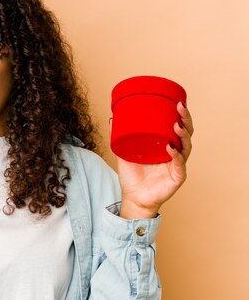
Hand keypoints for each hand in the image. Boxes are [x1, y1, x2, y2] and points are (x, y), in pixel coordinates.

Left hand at [117, 101, 193, 218]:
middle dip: (186, 119)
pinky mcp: (177, 177)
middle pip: (187, 134)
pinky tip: (170, 147)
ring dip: (183, 134)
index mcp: (167, 146)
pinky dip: (175, 155)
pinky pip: (179, 164)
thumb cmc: (133, 176)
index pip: (179, 127)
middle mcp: (176, 154)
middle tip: (179, 107)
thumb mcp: (124, 152)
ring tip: (176, 124)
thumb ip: (118, 136)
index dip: (182, 115)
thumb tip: (112, 117)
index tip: (177, 102)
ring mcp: (178, 165)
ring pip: (187, 147)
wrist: (133, 197)